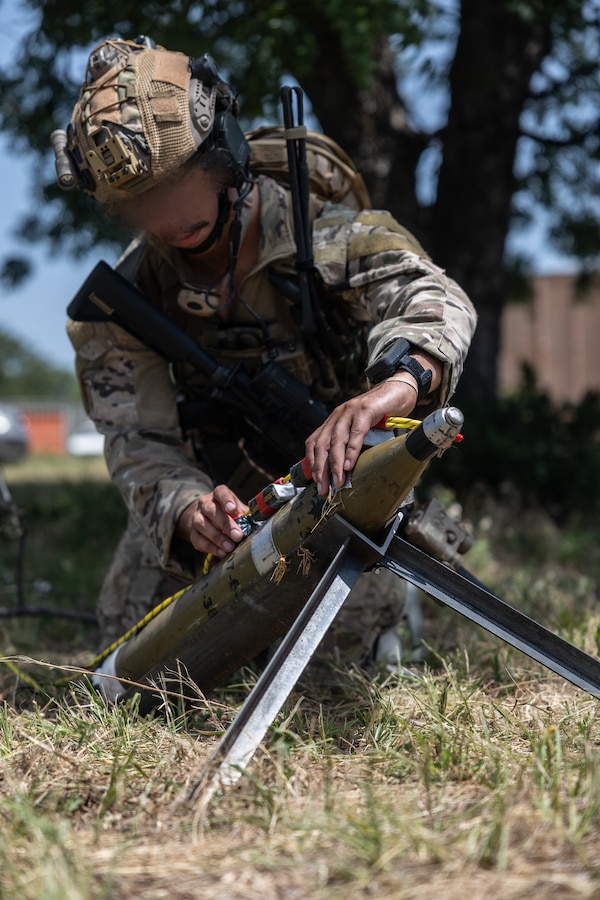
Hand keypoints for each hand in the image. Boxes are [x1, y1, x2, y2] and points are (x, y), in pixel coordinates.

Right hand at [177, 485, 247, 556]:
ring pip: (202, 524)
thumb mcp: (238, 510)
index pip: (221, 492)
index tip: (233, 509)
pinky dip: (210, 547)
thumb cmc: (228, 514)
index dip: (226, 500)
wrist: (207, 519)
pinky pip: (197, 539)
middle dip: (225, 524)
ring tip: (229, 547)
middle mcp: (205, 503)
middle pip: (211, 510)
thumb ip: (245, 515)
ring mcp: (196, 517)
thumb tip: (258, 524)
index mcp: (218, 495)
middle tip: (237, 536)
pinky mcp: (192, 532)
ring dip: (217, 537)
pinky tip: (221, 552)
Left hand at [305, 377, 423, 495]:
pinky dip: (352, 449)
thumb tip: (345, 471)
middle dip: (321, 468)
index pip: (314, 442)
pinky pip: (356, 432)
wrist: (398, 390)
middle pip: (322, 444)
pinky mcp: (366, 409)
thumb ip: (351, 444)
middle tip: (325, 488)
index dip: (313, 462)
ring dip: (336, 463)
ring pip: (336, 439)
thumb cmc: (381, 414)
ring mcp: (351, 411)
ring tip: (338, 480)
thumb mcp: (360, 430)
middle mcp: (338, 415)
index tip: (317, 481)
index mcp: (334, 421)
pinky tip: (351, 464)